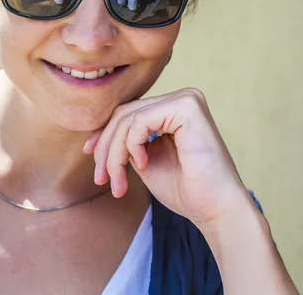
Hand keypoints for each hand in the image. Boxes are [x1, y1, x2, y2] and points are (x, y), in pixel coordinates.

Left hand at [83, 88, 247, 227]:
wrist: (216, 210)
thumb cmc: (186, 189)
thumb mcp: (146, 160)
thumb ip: (128, 142)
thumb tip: (97, 135)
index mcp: (175, 108)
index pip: (129, 112)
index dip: (105, 134)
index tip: (90, 157)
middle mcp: (182, 97)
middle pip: (126, 113)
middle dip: (106, 147)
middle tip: (101, 178)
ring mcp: (186, 99)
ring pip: (129, 118)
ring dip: (114, 154)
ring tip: (117, 182)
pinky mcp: (187, 106)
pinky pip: (140, 121)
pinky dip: (131, 146)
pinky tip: (141, 165)